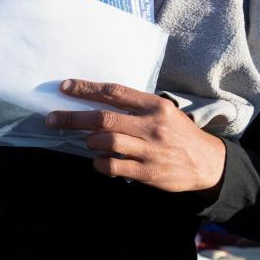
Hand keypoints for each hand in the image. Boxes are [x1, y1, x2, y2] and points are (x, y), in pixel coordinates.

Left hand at [46, 79, 225, 192]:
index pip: (115, 92)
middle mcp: (152, 126)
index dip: (86, 88)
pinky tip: (99, 160)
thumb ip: (134, 107)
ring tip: (87, 141)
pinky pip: (112, 166)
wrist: (208, 163)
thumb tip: (93, 102)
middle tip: (51, 119)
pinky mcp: (147, 172)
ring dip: (89, 141)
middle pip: (103, 118)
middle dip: (72, 118)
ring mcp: (149, 150)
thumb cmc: (178, 134)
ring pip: (105, 142)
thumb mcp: (163, 112)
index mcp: (155, 106)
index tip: (64, 87)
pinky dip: (99, 163)